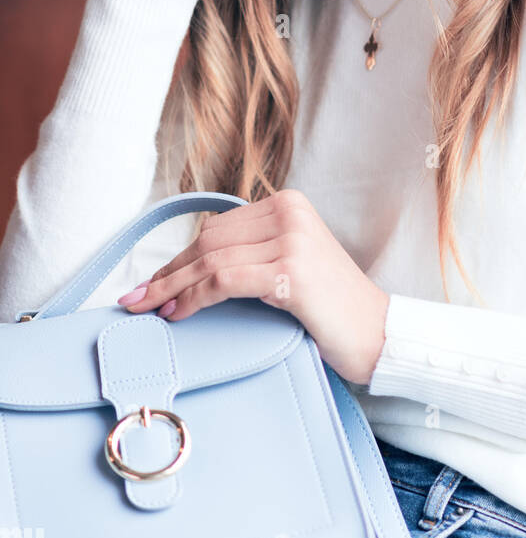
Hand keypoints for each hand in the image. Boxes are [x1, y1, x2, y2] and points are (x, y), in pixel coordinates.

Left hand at [116, 190, 390, 386]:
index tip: (151, 282)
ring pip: (210, 260)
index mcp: (289, 204)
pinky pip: (224, 281)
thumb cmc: (333, 308)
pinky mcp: (290, 271)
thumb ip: (254, 253)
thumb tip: (193, 268)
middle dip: (167, 272)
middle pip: (208, 242)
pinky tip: (178, 314)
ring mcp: (291, 239)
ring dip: (172, 288)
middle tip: (135, 298)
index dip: (178, 257)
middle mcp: (289, 212)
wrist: (379, 334)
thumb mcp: (292, 263)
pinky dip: (194, 298)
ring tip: (148, 309)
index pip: (217, 228)